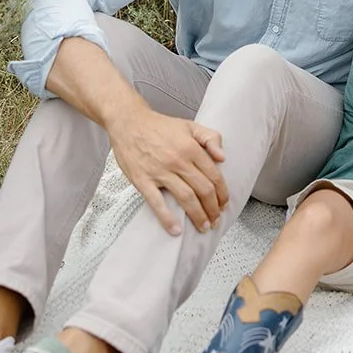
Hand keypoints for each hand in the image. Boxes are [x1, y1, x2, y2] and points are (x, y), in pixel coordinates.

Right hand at [108, 105, 227, 235]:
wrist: (129, 123)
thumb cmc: (159, 127)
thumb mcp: (190, 126)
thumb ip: (211, 138)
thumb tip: (223, 157)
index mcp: (191, 148)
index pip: (214, 175)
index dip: (222, 193)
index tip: (224, 203)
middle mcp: (178, 160)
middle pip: (203, 190)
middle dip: (213, 208)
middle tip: (215, 219)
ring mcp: (160, 172)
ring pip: (186, 198)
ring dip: (198, 215)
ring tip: (204, 226)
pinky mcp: (143, 180)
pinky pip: (157, 203)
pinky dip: (167, 219)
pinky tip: (176, 230)